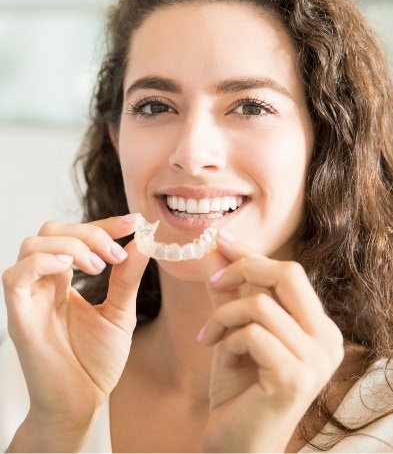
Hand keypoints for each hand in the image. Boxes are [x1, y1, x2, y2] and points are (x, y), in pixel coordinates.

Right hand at [2, 214, 148, 449]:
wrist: (82, 404)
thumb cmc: (95, 362)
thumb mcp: (119, 313)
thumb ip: (127, 278)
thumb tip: (142, 241)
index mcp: (64, 280)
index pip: (76, 235)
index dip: (104, 223)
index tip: (135, 222)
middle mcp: (43, 283)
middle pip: (51, 230)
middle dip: (89, 231)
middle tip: (115, 254)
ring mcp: (29, 298)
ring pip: (32, 244)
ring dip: (71, 245)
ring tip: (98, 267)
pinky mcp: (19, 317)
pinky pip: (15, 275)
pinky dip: (43, 261)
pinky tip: (71, 270)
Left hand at [199, 232, 343, 452]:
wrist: (237, 445)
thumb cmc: (239, 389)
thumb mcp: (234, 330)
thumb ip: (229, 292)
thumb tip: (215, 249)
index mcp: (319, 327)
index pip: (290, 273)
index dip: (253, 254)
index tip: (221, 240)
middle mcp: (328, 340)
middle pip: (289, 274)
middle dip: (244, 268)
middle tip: (214, 281)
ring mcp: (316, 360)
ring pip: (262, 304)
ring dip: (225, 315)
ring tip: (210, 337)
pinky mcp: (295, 377)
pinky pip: (253, 333)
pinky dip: (229, 340)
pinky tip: (222, 360)